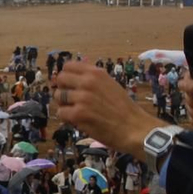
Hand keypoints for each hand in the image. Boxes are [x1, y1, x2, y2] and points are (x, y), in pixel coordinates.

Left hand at [50, 62, 164, 157]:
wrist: (134, 127)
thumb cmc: (124, 109)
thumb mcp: (110, 85)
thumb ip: (93, 80)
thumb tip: (74, 77)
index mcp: (96, 73)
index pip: (68, 66)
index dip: (66, 76)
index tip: (69, 85)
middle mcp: (87, 82)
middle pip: (60, 79)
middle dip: (62, 89)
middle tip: (70, 99)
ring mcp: (82, 98)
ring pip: (58, 97)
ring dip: (64, 105)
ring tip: (75, 111)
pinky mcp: (78, 114)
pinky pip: (61, 113)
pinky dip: (66, 118)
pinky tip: (77, 120)